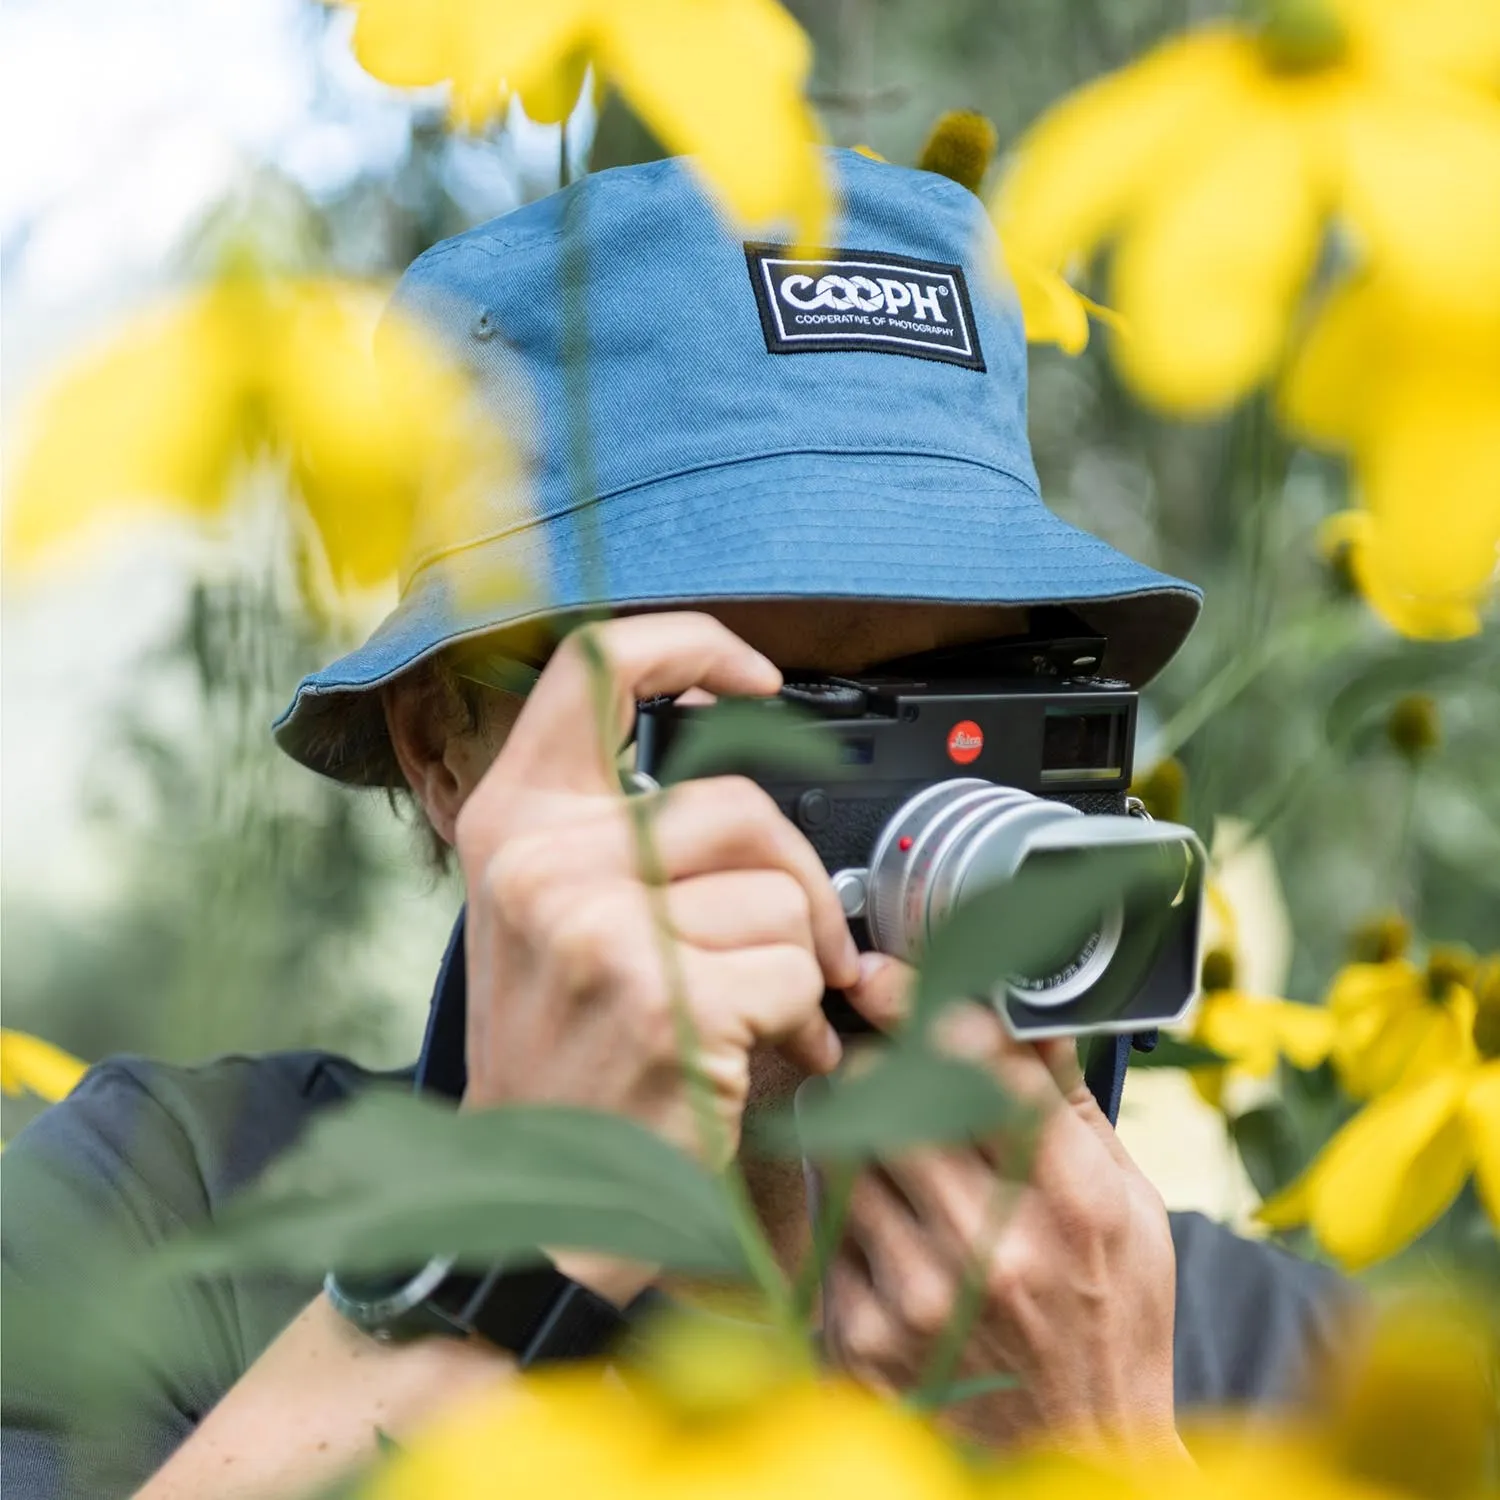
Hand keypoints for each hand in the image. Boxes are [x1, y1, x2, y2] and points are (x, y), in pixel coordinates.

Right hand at [455, 613, 855, 1167]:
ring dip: (797, 965)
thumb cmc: (560, 1058)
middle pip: (738, 801)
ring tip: (757, 1017)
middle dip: (796, 877)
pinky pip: (793, 974)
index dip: (694, 645)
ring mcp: (596, 929)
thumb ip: (621, 837)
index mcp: (514, 823)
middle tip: (804, 941)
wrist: (530, 1200)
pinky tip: (758, 1058)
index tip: (758, 681)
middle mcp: (543, 863)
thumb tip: (748, 789)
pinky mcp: (659, 1001)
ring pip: (778, 898)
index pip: (597, 665)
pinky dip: (801, 1022)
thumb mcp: (552, 919)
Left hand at [820, 956, 1178, 1455]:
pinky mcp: (863, 1336)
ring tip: (892, 1154)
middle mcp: (993, 1247)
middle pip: (887, 1094)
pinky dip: (847, 1210)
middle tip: (877, 1060)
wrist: (1079, 1461)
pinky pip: (826, 1225)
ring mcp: (920, 1297)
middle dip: (872, 1061)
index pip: (981, 1065)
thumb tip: (1019, 1008)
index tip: (879, 972)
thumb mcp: (1129, 1210)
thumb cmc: (1111, 1325)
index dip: (919, 1002)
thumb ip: (1068, 1106)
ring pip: (841, 1150)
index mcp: (1072, 1203)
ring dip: (851, 1130)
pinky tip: (889, 1233)